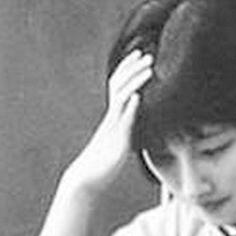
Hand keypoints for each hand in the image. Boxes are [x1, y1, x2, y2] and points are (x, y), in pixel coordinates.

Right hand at [63, 50, 152, 195]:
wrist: (86, 180)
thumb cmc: (102, 165)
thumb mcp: (118, 144)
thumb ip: (126, 131)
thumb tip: (134, 122)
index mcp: (112, 119)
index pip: (119, 87)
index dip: (128, 70)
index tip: (140, 54)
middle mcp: (111, 120)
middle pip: (120, 87)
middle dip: (134, 69)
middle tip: (148, 54)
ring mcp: (113, 131)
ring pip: (122, 100)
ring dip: (136, 82)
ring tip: (149, 69)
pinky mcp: (116, 144)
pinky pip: (123, 124)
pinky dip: (130, 109)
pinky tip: (138, 97)